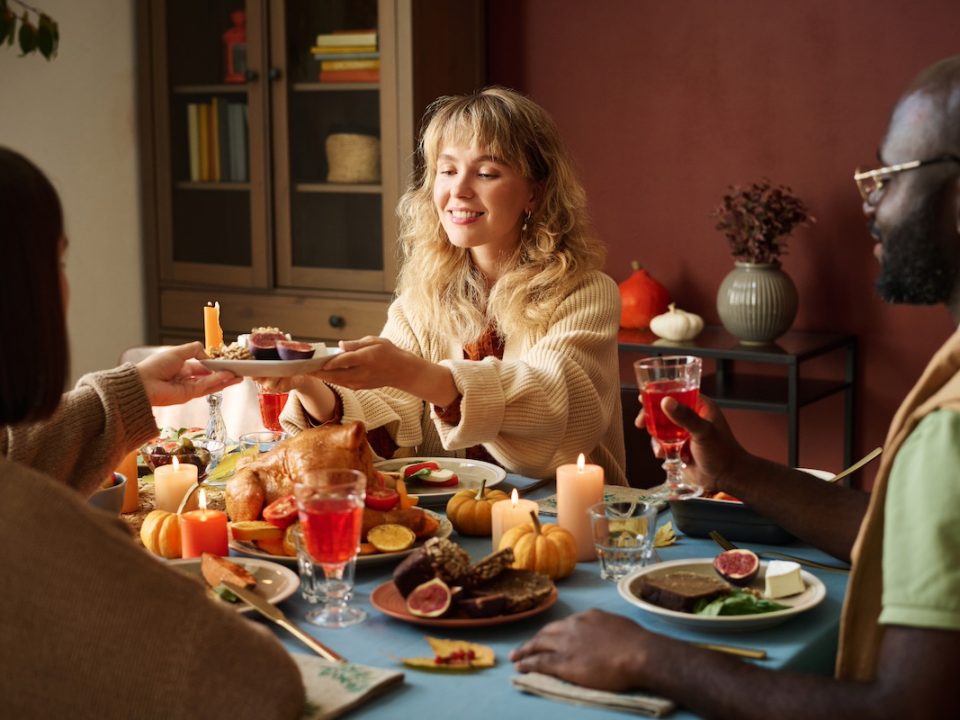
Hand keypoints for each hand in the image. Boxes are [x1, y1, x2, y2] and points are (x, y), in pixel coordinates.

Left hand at [135, 342, 240, 405]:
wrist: (144, 383)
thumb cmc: (156, 366)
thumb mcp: (178, 351)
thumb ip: (194, 350)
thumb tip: (208, 355)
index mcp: (181, 366)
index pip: (202, 366)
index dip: (214, 364)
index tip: (226, 362)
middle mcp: (186, 378)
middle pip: (209, 376)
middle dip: (223, 374)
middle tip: (238, 371)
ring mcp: (189, 388)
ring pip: (211, 383)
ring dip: (225, 379)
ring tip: (239, 376)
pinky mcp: (190, 395)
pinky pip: (207, 386)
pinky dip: (218, 381)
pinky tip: (228, 376)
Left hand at [313, 337, 419, 390]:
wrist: (401, 372)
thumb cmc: (388, 353)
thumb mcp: (375, 341)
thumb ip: (356, 344)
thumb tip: (339, 345)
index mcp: (366, 359)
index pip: (345, 361)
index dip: (330, 362)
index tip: (316, 361)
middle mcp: (362, 373)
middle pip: (337, 374)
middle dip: (319, 372)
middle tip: (304, 368)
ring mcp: (360, 382)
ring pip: (337, 381)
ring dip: (322, 377)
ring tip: (308, 372)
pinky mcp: (359, 387)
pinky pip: (342, 383)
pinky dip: (331, 379)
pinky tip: (322, 375)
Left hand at [511, 610, 653, 691]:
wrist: (637, 653)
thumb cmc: (636, 641)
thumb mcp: (617, 624)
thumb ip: (604, 626)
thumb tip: (603, 631)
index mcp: (586, 617)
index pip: (564, 624)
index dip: (554, 632)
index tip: (549, 638)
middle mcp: (572, 626)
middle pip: (546, 632)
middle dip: (534, 640)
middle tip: (524, 646)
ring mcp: (566, 644)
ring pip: (538, 645)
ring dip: (525, 650)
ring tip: (515, 656)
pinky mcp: (564, 662)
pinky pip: (540, 662)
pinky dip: (527, 663)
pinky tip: (520, 666)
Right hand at [636, 394, 747, 493]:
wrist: (726, 478)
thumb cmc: (721, 452)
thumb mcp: (703, 432)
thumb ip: (685, 417)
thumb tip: (665, 402)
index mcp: (700, 406)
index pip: (677, 393)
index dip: (659, 394)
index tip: (643, 398)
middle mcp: (691, 416)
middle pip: (664, 410)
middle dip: (651, 417)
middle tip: (640, 423)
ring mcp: (684, 432)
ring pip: (661, 427)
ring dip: (655, 437)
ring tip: (659, 447)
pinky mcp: (679, 446)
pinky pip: (662, 442)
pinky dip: (659, 447)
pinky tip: (663, 455)